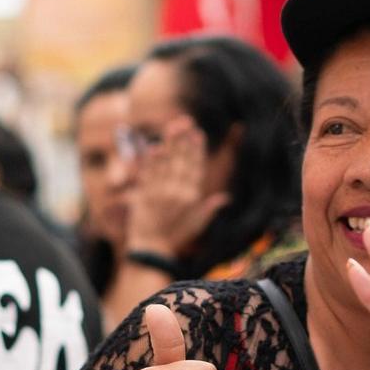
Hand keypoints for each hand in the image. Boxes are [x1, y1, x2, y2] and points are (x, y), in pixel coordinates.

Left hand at [125, 117, 230, 257]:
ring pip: (166, 163)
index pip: (196, 168)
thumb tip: (225, 198)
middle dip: (183, 140)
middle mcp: (177, 193)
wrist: (151, 248)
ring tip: (172, 127)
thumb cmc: (175, 237)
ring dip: (169, 144)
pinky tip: (154, 147)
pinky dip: (151, 160)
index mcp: (192, 198)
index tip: (198, 134)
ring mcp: (159, 193)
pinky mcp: (144, 194)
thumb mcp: (197, 225)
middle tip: (185, 121)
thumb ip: (209, 209)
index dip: (197, 150)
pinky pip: (148, 173)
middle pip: (181, 161)